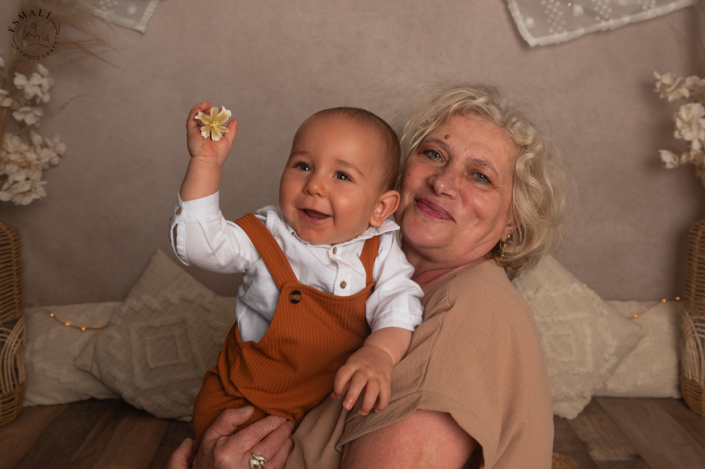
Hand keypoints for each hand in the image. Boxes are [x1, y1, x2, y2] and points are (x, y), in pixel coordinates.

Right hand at [166, 406, 293, 468]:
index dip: (270, 422)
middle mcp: (239, 467)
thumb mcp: (211, 435)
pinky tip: (285, 449)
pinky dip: (283, 459)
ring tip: (289, 433)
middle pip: (269, 446)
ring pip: (276, 460)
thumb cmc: (210, 456)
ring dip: (286, 445)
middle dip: (282, 432)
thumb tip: (249, 409)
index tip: (279, 415)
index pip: (255, 433)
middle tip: (289, 423)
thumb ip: (227, 419)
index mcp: (226, 452)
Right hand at [186, 101, 237, 166]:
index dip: (215, 114)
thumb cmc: (218, 155)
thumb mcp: (228, 140)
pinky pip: (191, 119)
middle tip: (213, 107)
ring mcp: (196, 131)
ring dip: (201, 108)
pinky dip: (195, 111)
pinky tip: (201, 107)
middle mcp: (202, 132)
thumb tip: (235, 120)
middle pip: (203, 117)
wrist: (209, 161)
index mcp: (210, 133)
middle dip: (208, 110)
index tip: (221, 110)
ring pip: (196, 116)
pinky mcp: (190, 131)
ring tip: (207, 104)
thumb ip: (231, 130)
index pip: (212, 121)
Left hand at [331, 344, 392, 414]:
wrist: (380, 350)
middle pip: (358, 382)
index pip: (343, 374)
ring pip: (373, 390)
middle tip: (346, 407)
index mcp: (353, 365)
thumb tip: (334, 396)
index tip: (338, 394)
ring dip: (367, 403)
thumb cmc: (361, 362)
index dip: (338, 386)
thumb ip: (343, 381)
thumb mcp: (350, 365)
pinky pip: (386, 394)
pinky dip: (382, 404)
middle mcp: (365, 369)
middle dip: (352, 395)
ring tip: (362, 412)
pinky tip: (376, 410)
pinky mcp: (387, 380)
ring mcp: (377, 375)